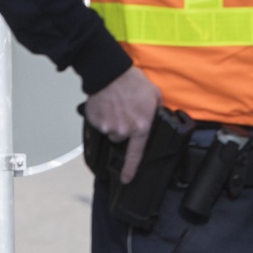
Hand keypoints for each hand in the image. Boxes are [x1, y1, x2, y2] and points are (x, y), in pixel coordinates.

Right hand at [84, 66, 164, 183]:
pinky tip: (108, 105)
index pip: (136, 154)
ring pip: (111, 131)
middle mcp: (124, 129)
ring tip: (117, 107)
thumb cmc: (133, 83)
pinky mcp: (95, 121)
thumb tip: (157, 120)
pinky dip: (103, 117)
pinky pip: (99, 124)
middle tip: (126, 112)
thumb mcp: (155, 96)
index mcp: (141, 126)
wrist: (111, 74)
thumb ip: (156, 112)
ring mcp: (108, 126)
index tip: (126, 178)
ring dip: (113, 122)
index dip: (131, 169)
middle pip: (121, 138)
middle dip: (124, 128)